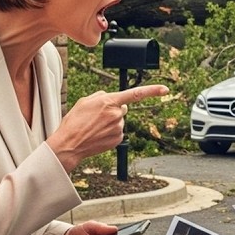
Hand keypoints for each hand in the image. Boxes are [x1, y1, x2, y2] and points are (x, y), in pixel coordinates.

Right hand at [47, 84, 168, 171]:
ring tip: (94, 127)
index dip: (152, 91)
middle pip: (122, 108)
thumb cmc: (74, 122)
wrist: (69, 144)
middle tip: (96, 117)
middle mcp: (117, 114)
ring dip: (110, 122)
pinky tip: (98, 135)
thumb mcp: (84, 101)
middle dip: (113, 110)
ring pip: (119, 120)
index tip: (165, 89)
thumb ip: (101, 96)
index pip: (135, 94)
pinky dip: (110, 132)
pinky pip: (117, 131)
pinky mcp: (118, 139)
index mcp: (108, 102)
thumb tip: (111, 97)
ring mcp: (119, 128)